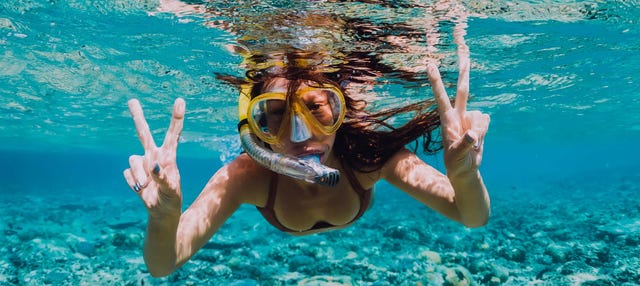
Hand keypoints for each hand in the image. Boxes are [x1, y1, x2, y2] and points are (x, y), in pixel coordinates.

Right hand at [123, 98, 185, 215]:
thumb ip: (164, 179)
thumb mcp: (171, 191)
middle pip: (144, 133)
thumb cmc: (171, 199)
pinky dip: (134, 183)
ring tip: (147, 187)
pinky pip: (127, 174)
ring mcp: (142, 164)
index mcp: (169, 156)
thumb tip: (153, 166)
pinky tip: (141, 189)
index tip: (180, 100)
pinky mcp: (133, 173)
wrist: (161, 211)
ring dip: (139, 176)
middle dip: (137, 117)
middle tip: (132, 100)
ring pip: (133, 160)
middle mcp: (154, 155)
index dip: (176, 118)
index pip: (173, 134)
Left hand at [427, 43, 489, 177]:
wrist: (465, 171)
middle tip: (463, 45)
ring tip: (470, 146)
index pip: (441, 97)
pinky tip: (477, 142)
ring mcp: (469, 118)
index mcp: (447, 120)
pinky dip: (484, 133)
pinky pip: (487, 121)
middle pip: (463, 88)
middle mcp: (458, 115)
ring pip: (481, 116)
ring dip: (479, 132)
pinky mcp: (479, 122)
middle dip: (464, 68)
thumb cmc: (456, 164)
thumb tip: (472, 134)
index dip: (437, 81)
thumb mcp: (457, 158)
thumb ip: (464, 145)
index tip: (430, 64)